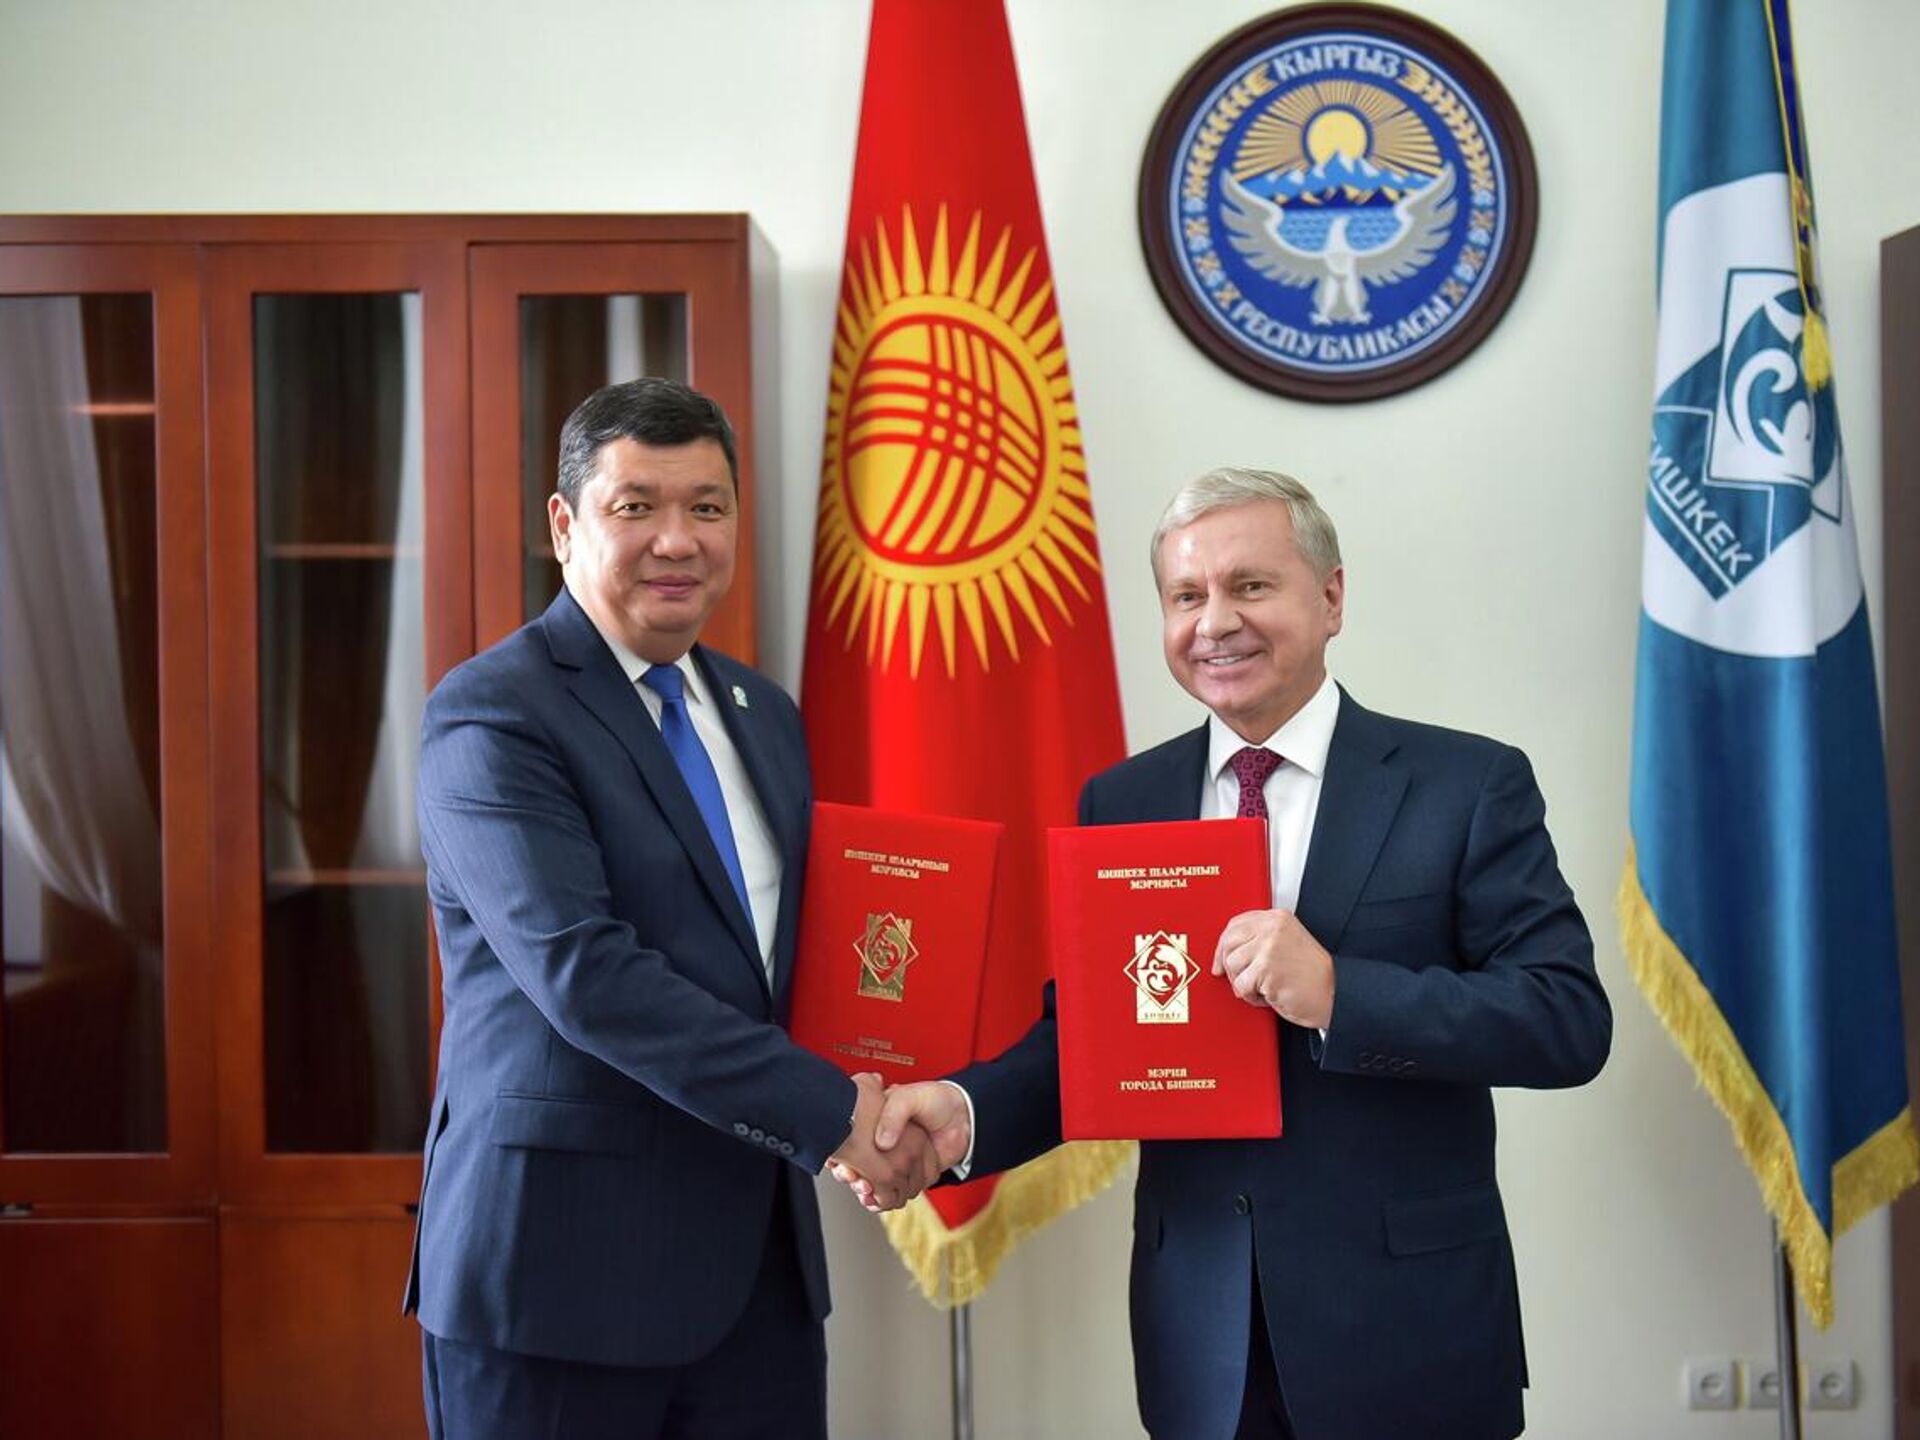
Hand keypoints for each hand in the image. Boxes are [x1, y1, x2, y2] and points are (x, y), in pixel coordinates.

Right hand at [827, 1073, 941, 1210]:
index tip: (843, 1166)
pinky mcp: (909, 1176)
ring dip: (866, 1192)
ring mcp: (895, 1162)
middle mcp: (882, 1145)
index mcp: (876, 1124)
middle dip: (852, 1178)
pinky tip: (876, 1201)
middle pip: (857, 1168)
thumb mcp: (910, 1097)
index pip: (849, 1145)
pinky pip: (892, 1194)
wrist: (962, 1114)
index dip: (842, 1157)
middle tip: (854, 1180)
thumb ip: (895, 1112)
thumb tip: (882, 1143)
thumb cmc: (934, 1100)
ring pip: (872, 1185)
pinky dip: (883, 1201)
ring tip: (866, 1192)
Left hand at [1213, 908, 1334, 1028]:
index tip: (1220, 961)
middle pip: (1228, 944)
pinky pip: (1242, 986)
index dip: (1223, 945)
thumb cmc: (1313, 976)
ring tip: (1265, 988)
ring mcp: (1268, 947)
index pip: (1236, 925)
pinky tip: (1269, 996)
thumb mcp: (1287, 944)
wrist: (1335, 994)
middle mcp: (1272, 928)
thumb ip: (1261, 940)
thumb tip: (1227, 951)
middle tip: (1245, 981)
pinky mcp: (1266, 969)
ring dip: (1244, 984)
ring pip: (1232, 966)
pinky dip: (1252, 997)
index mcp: (1277, 918)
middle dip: (1231, 968)